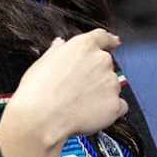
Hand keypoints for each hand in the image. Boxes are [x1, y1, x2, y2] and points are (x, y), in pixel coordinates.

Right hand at [0, 28, 127, 154]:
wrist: (41, 118)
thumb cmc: (37, 92)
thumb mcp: (42, 63)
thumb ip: (58, 52)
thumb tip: (61, 46)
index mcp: (83, 47)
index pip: (102, 37)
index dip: (109, 40)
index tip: (114, 42)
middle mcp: (101, 61)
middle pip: (106, 65)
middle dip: (96, 75)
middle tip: (78, 88)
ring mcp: (110, 83)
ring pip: (112, 86)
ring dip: (102, 93)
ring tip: (80, 104)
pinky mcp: (114, 104)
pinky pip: (119, 106)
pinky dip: (109, 109)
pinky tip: (92, 114)